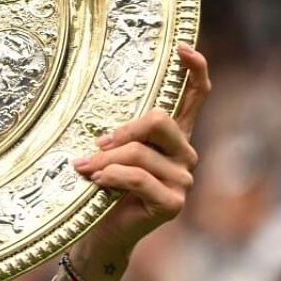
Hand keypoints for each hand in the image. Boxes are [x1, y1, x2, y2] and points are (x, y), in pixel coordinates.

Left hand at [67, 43, 211, 280]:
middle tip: (94, 145)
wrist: (99, 232)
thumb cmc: (100, 186)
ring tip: (85, 169)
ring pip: (139, 152)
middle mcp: (184, 155)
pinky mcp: (172, 202)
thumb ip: (116, 130)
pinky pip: (135, 177)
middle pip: (159, 120)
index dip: (195, 70)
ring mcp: (182, 179)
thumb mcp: (108, 149)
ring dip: (103, 160)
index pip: (196, 97)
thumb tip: (101, 121)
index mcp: (173, 137)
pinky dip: (109, 177)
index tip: (182, 48)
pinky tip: (97, 183)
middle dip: (120, 132)